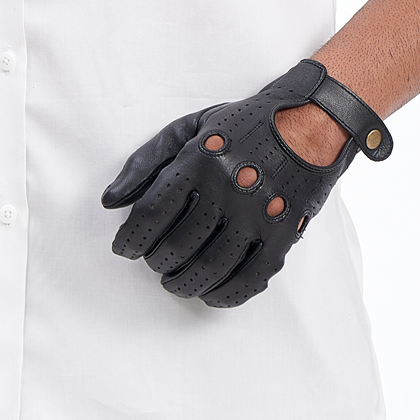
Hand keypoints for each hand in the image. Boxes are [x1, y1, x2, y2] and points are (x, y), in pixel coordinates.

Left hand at [100, 60, 389, 309]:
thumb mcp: (187, 129)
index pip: (151, 214)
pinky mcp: (283, 235)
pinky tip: (210, 294)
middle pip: (178, 245)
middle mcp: (228, 188)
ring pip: (211, 267)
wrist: (309, 124)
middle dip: (157, 261)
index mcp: (199, 160)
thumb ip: (145, 163)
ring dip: (184, 283)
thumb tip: (110, 201)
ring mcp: (258, 214)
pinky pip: (250, 278)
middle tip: (154, 261)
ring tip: (174, 281)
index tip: (124, 248)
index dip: (130, 239)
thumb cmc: (240, 128)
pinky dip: (225, 294)